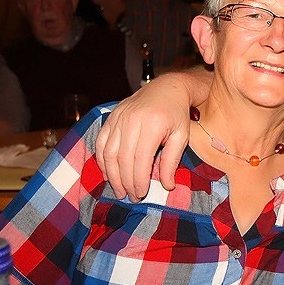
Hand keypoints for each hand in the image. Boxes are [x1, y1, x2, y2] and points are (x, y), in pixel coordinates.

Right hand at [96, 74, 192, 199]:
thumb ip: (172, 161)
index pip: (141, 159)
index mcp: (153, 124)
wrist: (167, 88)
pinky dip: (102, 160)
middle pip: (123, 158)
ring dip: (112, 175)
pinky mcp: (111, 117)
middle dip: (125, 181)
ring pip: (109, 152)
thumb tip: (167, 186)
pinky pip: (102, 142)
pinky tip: (108, 174)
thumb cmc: (177, 114)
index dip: (138, 179)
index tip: (141, 193)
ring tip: (119, 190)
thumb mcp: (182, 136)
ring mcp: (119, 117)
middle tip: (130, 196)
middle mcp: (132, 120)